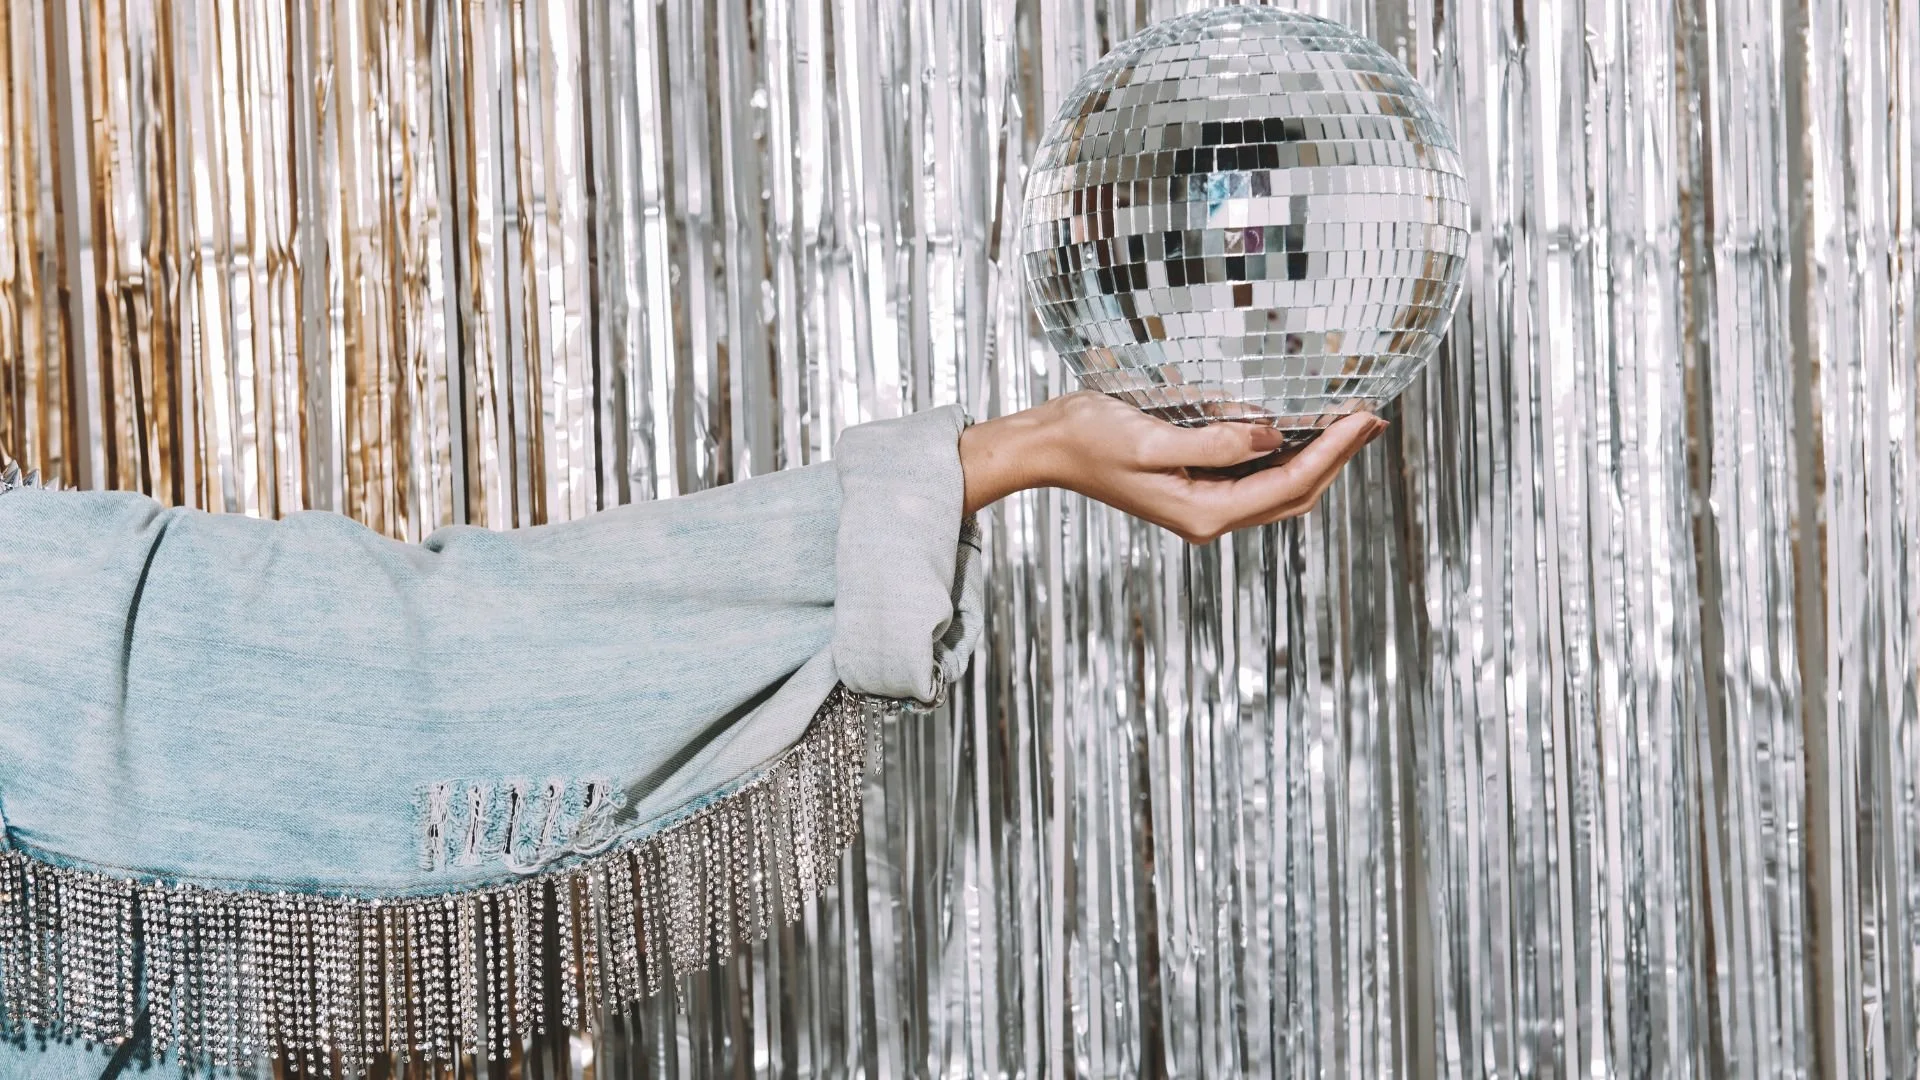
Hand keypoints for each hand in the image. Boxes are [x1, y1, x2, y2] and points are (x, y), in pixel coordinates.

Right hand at [958, 390, 1387, 542]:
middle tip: (1372, 417)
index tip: (1363, 418)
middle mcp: (1209, 517)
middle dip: (1337, 457)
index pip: (1288, 483)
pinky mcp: (1195, 489)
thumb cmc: (1089, 438)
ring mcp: (1203, 506)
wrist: (1047, 448)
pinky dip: (1286, 456)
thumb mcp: (1151, 437)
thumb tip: (1271, 434)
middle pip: (1294, 495)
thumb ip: (1216, 441)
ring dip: (1317, 458)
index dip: (1333, 452)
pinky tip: (1298, 431)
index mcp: (1204, 512)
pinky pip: (1256, 480)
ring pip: (1280, 490)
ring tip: (1349, 423)